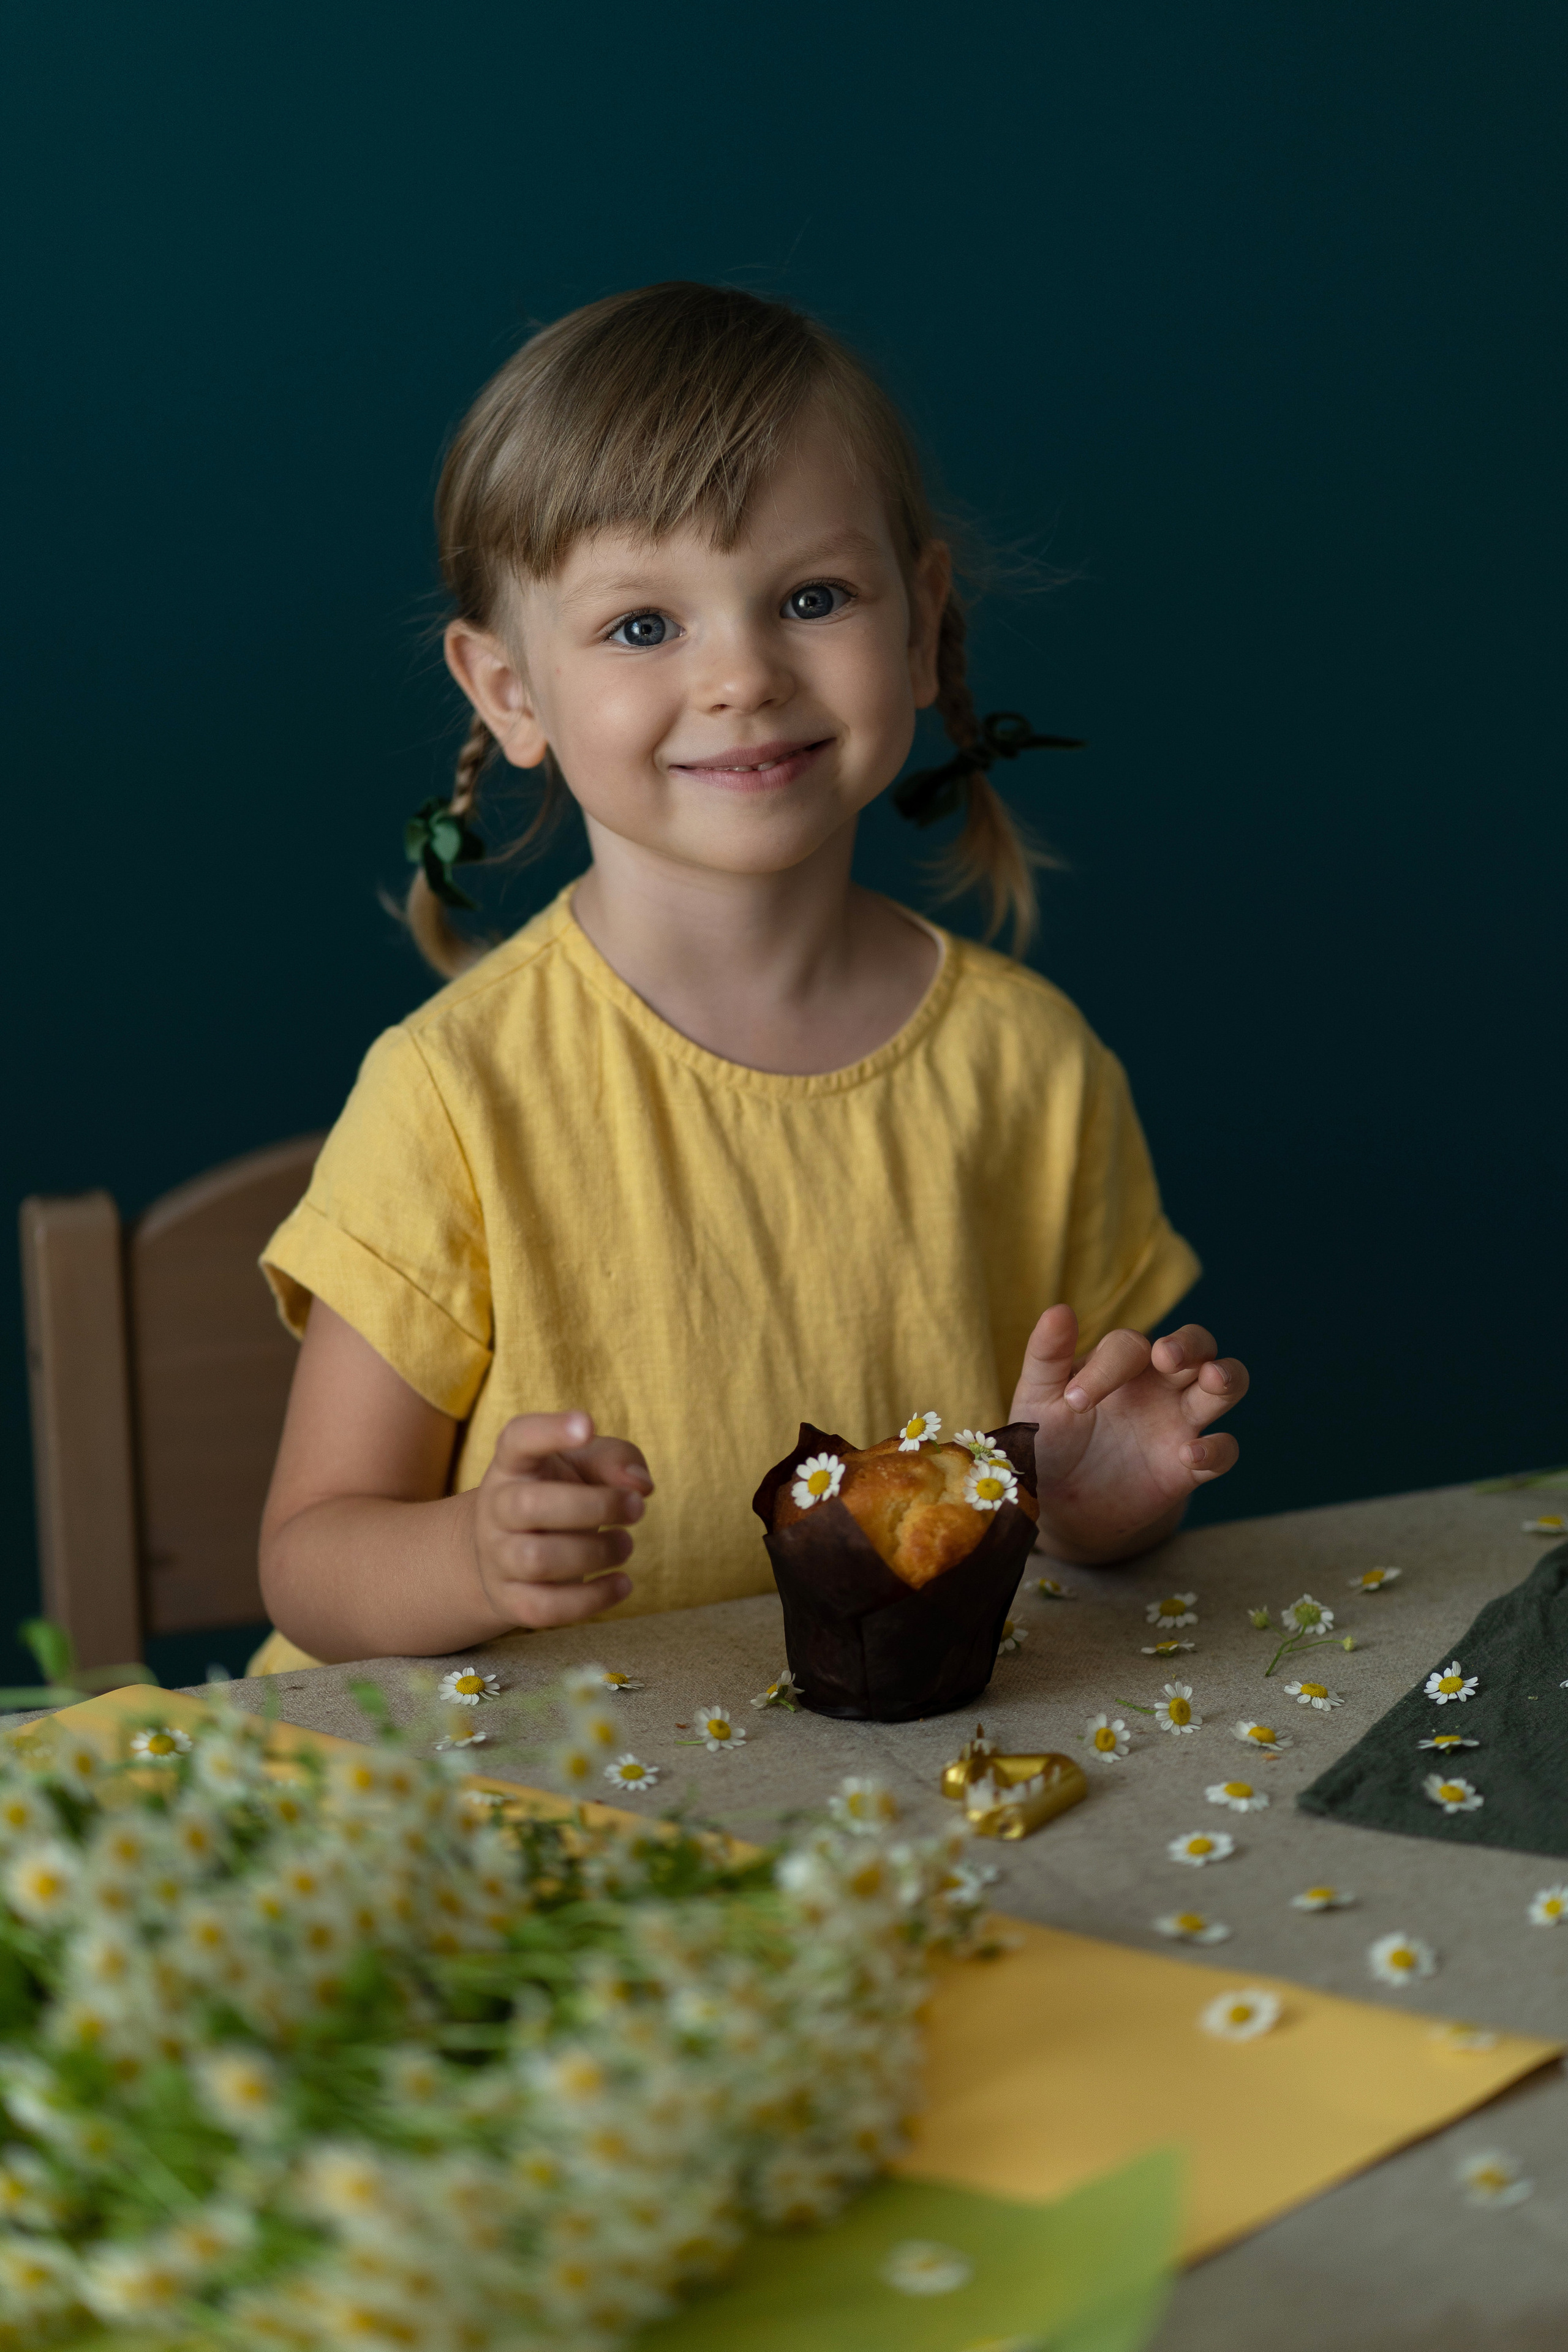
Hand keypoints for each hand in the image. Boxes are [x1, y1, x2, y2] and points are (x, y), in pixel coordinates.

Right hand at [471, 1412, 649, 1628]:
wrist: (507, 1554)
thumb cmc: (558, 1495)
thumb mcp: (585, 1465)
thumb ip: (618, 1460)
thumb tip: (640, 1484)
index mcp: (513, 1464)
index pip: (518, 1438)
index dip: (550, 1430)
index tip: (587, 1424)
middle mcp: (496, 1507)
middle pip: (530, 1506)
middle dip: (594, 1507)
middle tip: (637, 1509)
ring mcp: (498, 1556)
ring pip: (538, 1560)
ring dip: (598, 1553)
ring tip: (625, 1545)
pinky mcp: (512, 1600)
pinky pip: (547, 1609)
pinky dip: (593, 1600)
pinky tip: (622, 1583)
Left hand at [1008, 1305, 1247, 1562]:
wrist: (1058, 1503)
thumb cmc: (1048, 1440)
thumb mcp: (1038, 1400)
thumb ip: (1047, 1356)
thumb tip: (1058, 1310)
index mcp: (1122, 1364)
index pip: (1131, 1346)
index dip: (1109, 1366)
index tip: (1075, 1402)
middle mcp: (1159, 1385)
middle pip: (1198, 1345)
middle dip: (1190, 1344)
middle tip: (1166, 1356)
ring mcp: (1180, 1423)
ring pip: (1226, 1384)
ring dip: (1227, 1377)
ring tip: (1212, 1379)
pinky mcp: (1191, 1467)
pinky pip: (1224, 1449)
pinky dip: (1216, 1449)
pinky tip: (1189, 1455)